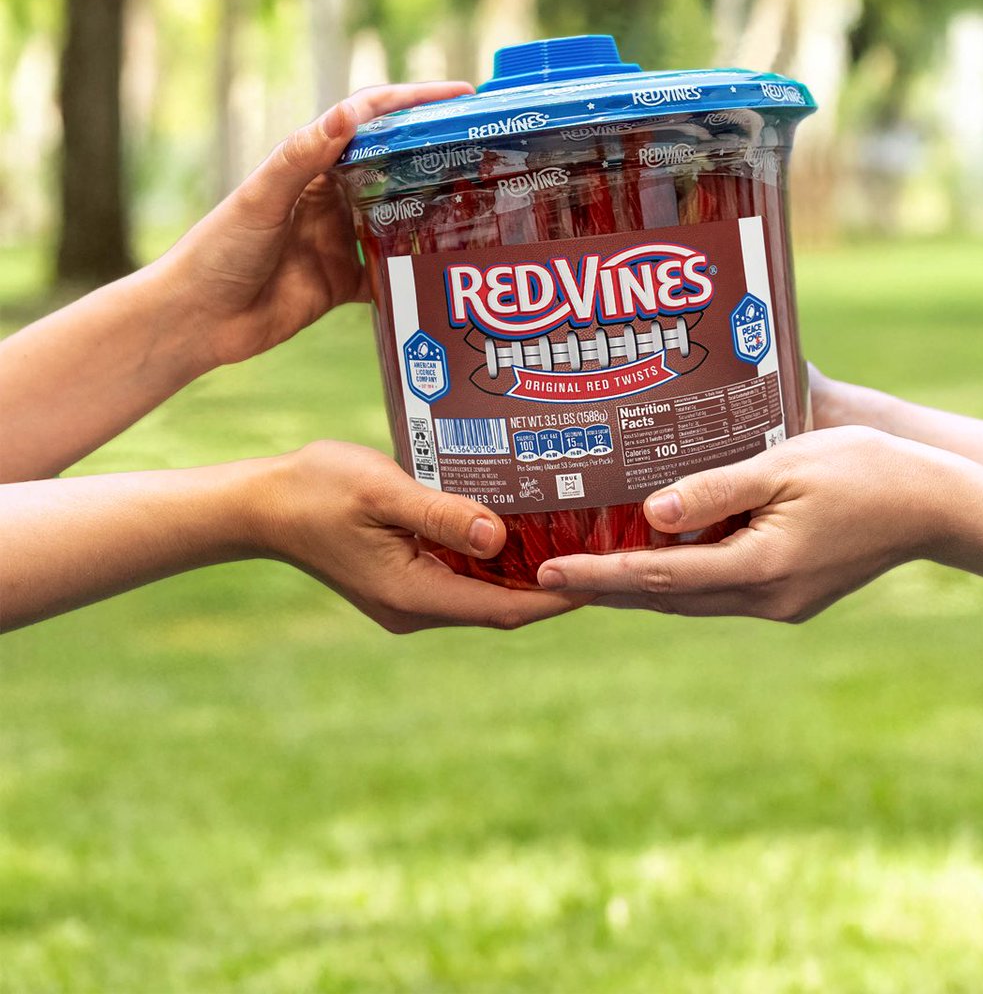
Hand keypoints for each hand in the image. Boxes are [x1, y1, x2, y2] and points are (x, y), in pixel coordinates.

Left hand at [154, 82, 472, 370]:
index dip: (414, 104)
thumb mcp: (261, 198)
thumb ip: (304, 157)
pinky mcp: (343, 283)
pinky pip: (389, 274)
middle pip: (393, 167)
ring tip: (480, 208)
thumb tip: (351, 112)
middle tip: (485, 152)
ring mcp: (339, 240)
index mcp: (311, 166)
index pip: (370, 121)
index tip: (460, 96)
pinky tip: (445, 270)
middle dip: (435, 156)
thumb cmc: (218, 251)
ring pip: (398, 220)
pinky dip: (414, 272)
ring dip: (432, 214)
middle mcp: (330, 199)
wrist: (197, 320)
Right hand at [261, 441, 589, 632]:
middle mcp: (416, 607)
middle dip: (551, 585)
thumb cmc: (318, 490)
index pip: (504, 608)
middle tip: (601, 552)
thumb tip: (500, 538)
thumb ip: (442, 514)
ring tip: (573, 539)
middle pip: (501, 606)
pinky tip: (518, 528)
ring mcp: (409, 598)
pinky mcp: (404, 580)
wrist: (263, 505)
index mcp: (413, 594)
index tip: (601, 577)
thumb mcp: (383, 492)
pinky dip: (494, 560)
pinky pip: (463, 578)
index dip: (557, 596)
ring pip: (484, 593)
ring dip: (524, 572)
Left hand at [537, 427, 958, 621]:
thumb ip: (716, 490)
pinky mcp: (791, 597)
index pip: (658, 577)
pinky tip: (656, 559)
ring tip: (586, 571)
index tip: (546, 576)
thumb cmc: (864, 470)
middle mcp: (765, 598)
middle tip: (546, 578)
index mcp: (761, 568)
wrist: (936, 506)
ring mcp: (780, 604)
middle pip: (665, 599)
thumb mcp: (786, 465)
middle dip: (605, 588)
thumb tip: (652, 515)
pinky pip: (718, 591)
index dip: (597, 575)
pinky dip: (678, 580)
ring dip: (639, 588)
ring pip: (691, 600)